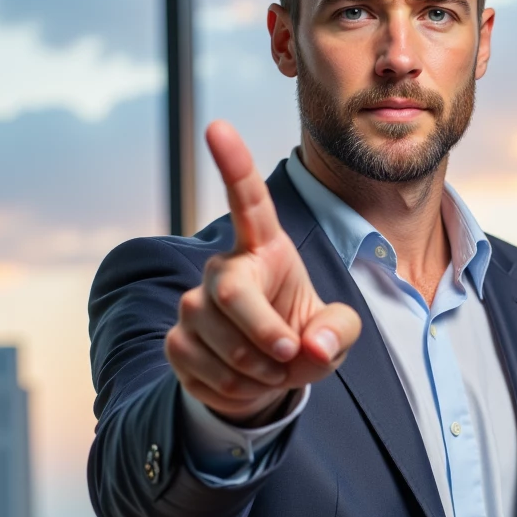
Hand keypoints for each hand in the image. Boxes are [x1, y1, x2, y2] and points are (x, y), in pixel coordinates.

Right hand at [165, 121, 361, 422]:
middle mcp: (221, 268)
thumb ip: (339, 333)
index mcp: (264, 250)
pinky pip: (204, 369)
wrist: (265, 379)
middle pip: (230, 292)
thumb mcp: (337, 334)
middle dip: (263, 331)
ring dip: (257, 369)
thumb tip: (313, 346)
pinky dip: (237, 389)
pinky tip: (247, 382)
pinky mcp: (176, 340)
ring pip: (218, 339)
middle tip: (288, 354)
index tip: (216, 127)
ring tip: (273, 369)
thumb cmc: (304, 339)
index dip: (233, 165)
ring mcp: (193, 304)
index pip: (247, 201)